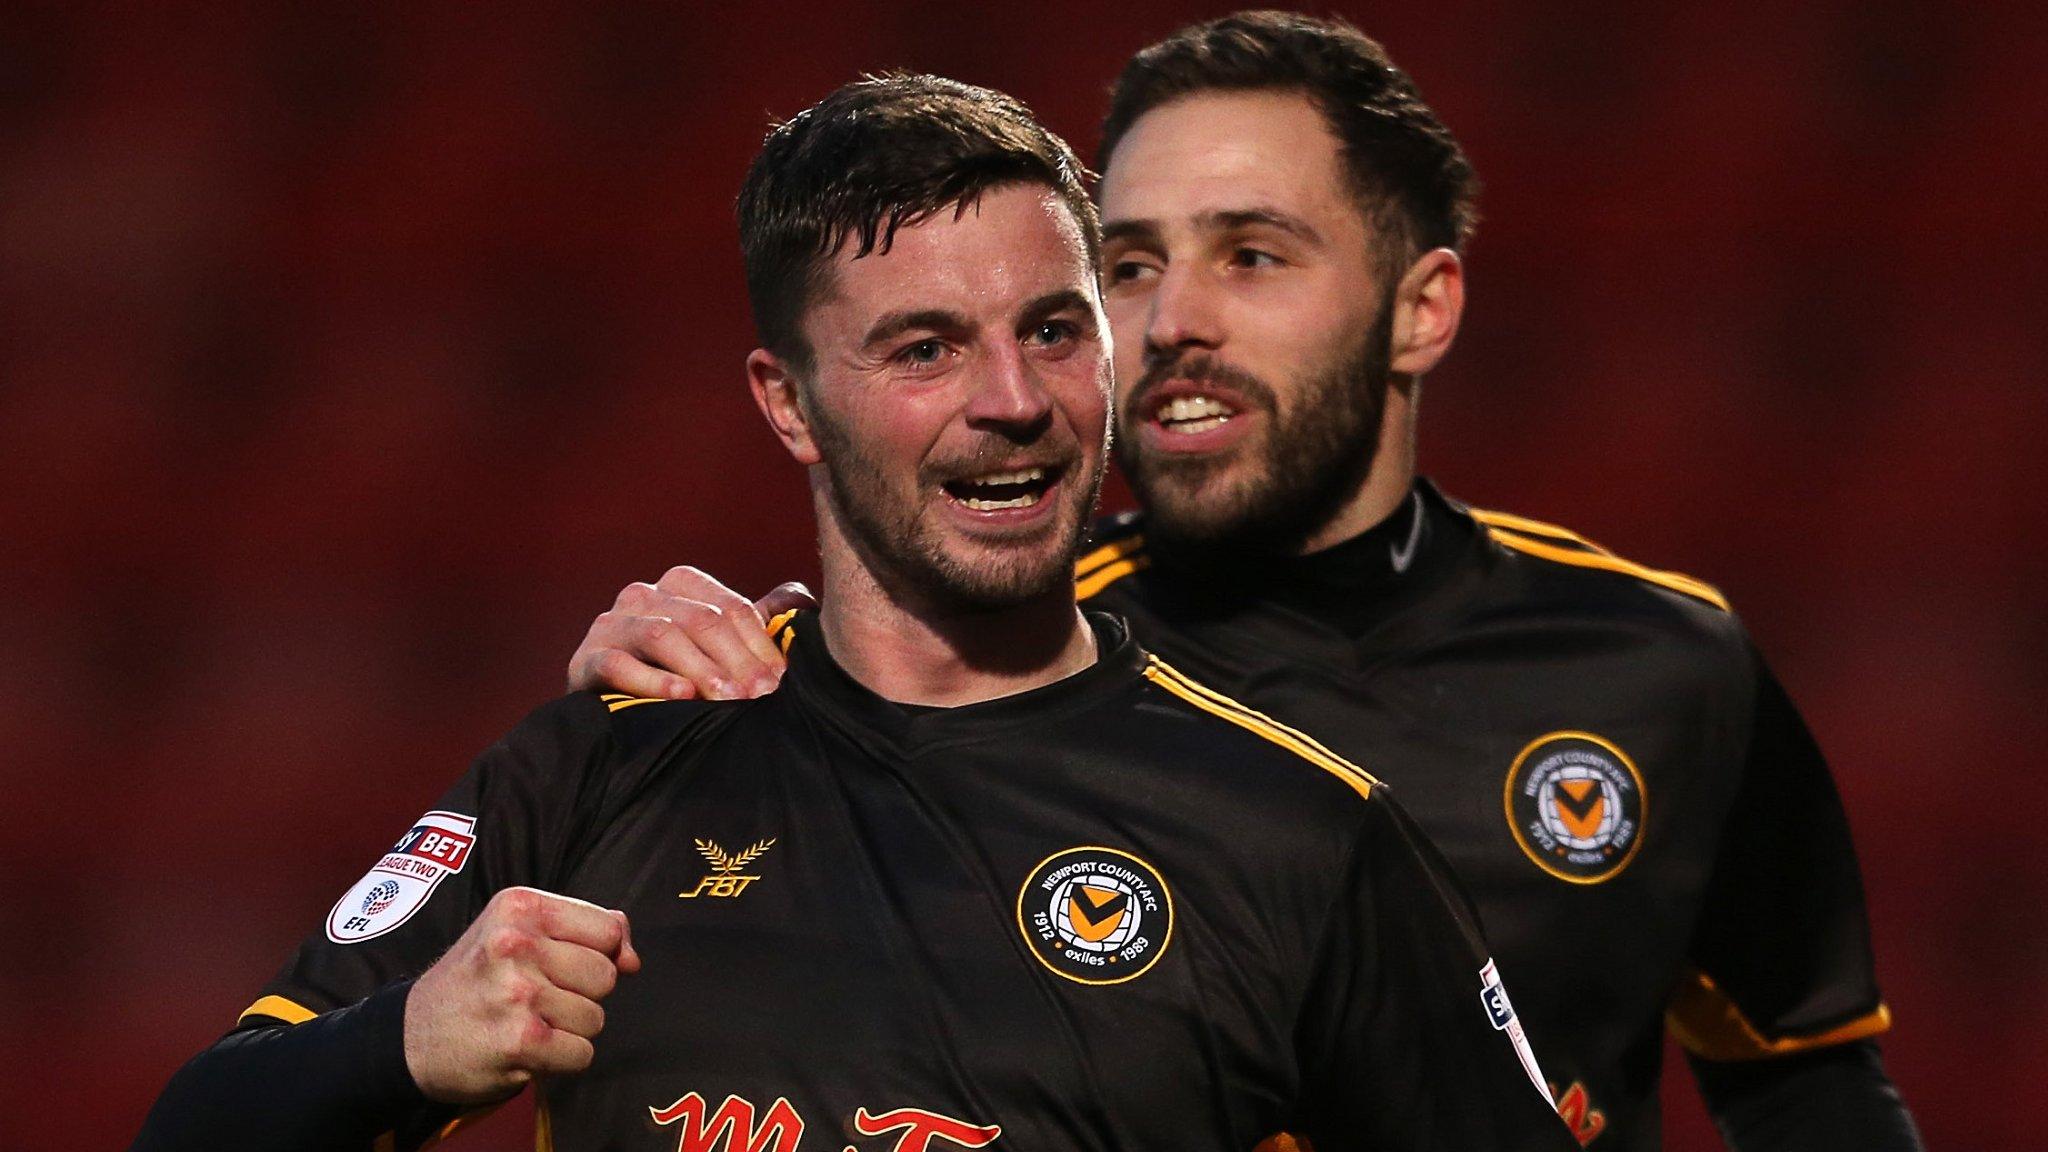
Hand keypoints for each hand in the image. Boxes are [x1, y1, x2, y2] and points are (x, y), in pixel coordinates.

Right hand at [403, 887, 642, 1103]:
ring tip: (529, 1021)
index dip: (601, 953)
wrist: (409, 1035)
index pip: (608, 929)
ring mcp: (518, 993)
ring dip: (570, 1029)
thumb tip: (632, 959)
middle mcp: (516, 944)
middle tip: (540, 997)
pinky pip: (582, 1054)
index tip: (566, 964)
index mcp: (520, 907)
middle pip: (606, 976)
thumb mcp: (518, 931)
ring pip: (596, 1018)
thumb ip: (586, 931)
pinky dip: (562, 1059)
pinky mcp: (520, 1040)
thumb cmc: (477, 978)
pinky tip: (528, 1048)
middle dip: (583, 994)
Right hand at [566, 567, 816, 700]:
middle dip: (736, 661)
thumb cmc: (679, 676)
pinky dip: (652, 681)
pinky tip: (681, 697)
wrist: (613, 711)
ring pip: (662, 634)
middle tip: (760, 698)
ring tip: (727, 700)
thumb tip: (801, 597)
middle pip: (701, 619)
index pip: (731, 608)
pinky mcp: (585, 659)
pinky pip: (618, 664)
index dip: (759, 646)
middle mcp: (643, 595)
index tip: (780, 683)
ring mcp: (611, 624)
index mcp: (680, 585)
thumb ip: (756, 624)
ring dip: (700, 669)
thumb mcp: (719, 648)